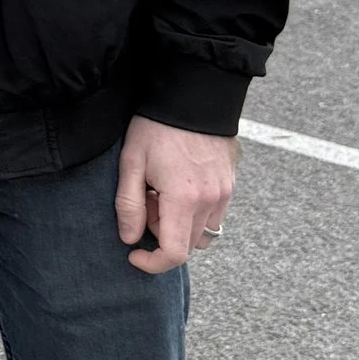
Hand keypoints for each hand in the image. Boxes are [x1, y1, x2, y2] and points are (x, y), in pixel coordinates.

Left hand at [115, 118, 236, 273]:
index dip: (151, 263)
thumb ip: (129, 205)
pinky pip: (214, 217)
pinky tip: (179, 187)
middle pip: (187, 245)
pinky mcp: (229, 185)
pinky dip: (194, 214)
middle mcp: (210, 200)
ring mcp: (224, 194)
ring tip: (163, 194)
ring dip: (179, 226)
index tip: (133, 254)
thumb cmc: (156, 127)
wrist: (192, 96)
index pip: (174, 254)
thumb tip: (130, 240)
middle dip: (161, 235)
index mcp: (183, 198)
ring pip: (201, 234)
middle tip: (146, 202)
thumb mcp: (131, 162)